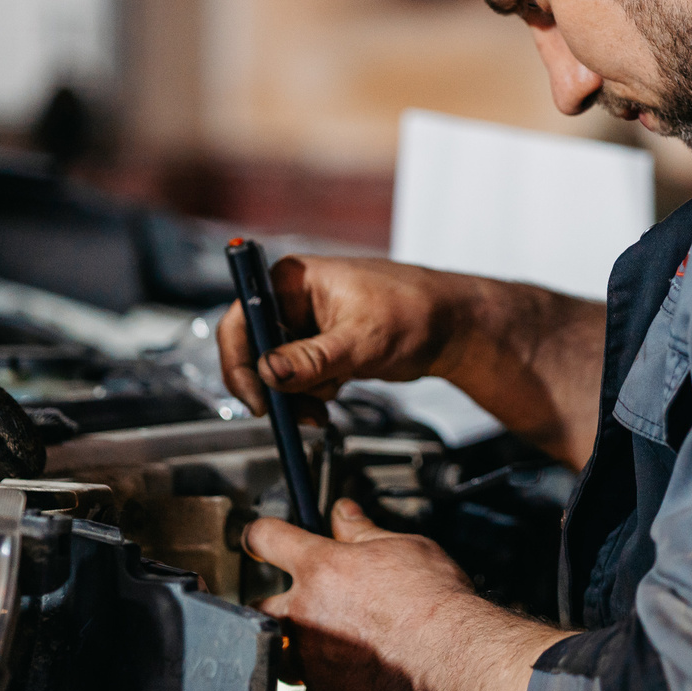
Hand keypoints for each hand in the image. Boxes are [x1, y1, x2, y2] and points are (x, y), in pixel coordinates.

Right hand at [217, 256, 469, 409]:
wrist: (451, 328)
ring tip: (328, 399)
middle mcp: (294, 298)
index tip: (255, 398)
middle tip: (297, 411)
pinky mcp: (320, 346)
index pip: (244, 317)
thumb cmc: (415, 313)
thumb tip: (269, 372)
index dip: (240, 360)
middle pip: (256, 348)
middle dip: (277, 385)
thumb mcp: (360, 340)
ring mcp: (307, 323)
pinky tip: (335, 393)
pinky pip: (297, 376)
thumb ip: (312, 359)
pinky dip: (311, 393)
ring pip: (277, 369)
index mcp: (295, 279)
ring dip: (297, 394)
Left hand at [245, 499, 562, 690]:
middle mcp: (304, 611)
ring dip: (295, 646)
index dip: (258, 535)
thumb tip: (344, 513)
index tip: (258, 540)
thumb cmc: (434, 602)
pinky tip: (353, 673)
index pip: (266, 537)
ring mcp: (309, 656)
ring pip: (280, 650)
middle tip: (302, 603)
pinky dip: (326, 681)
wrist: (451, 656)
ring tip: (328, 643)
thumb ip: (362, 531)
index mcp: (320, 566)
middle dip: (274, 603)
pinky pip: (311, 687)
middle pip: (258, 604)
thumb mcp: (403, 547)